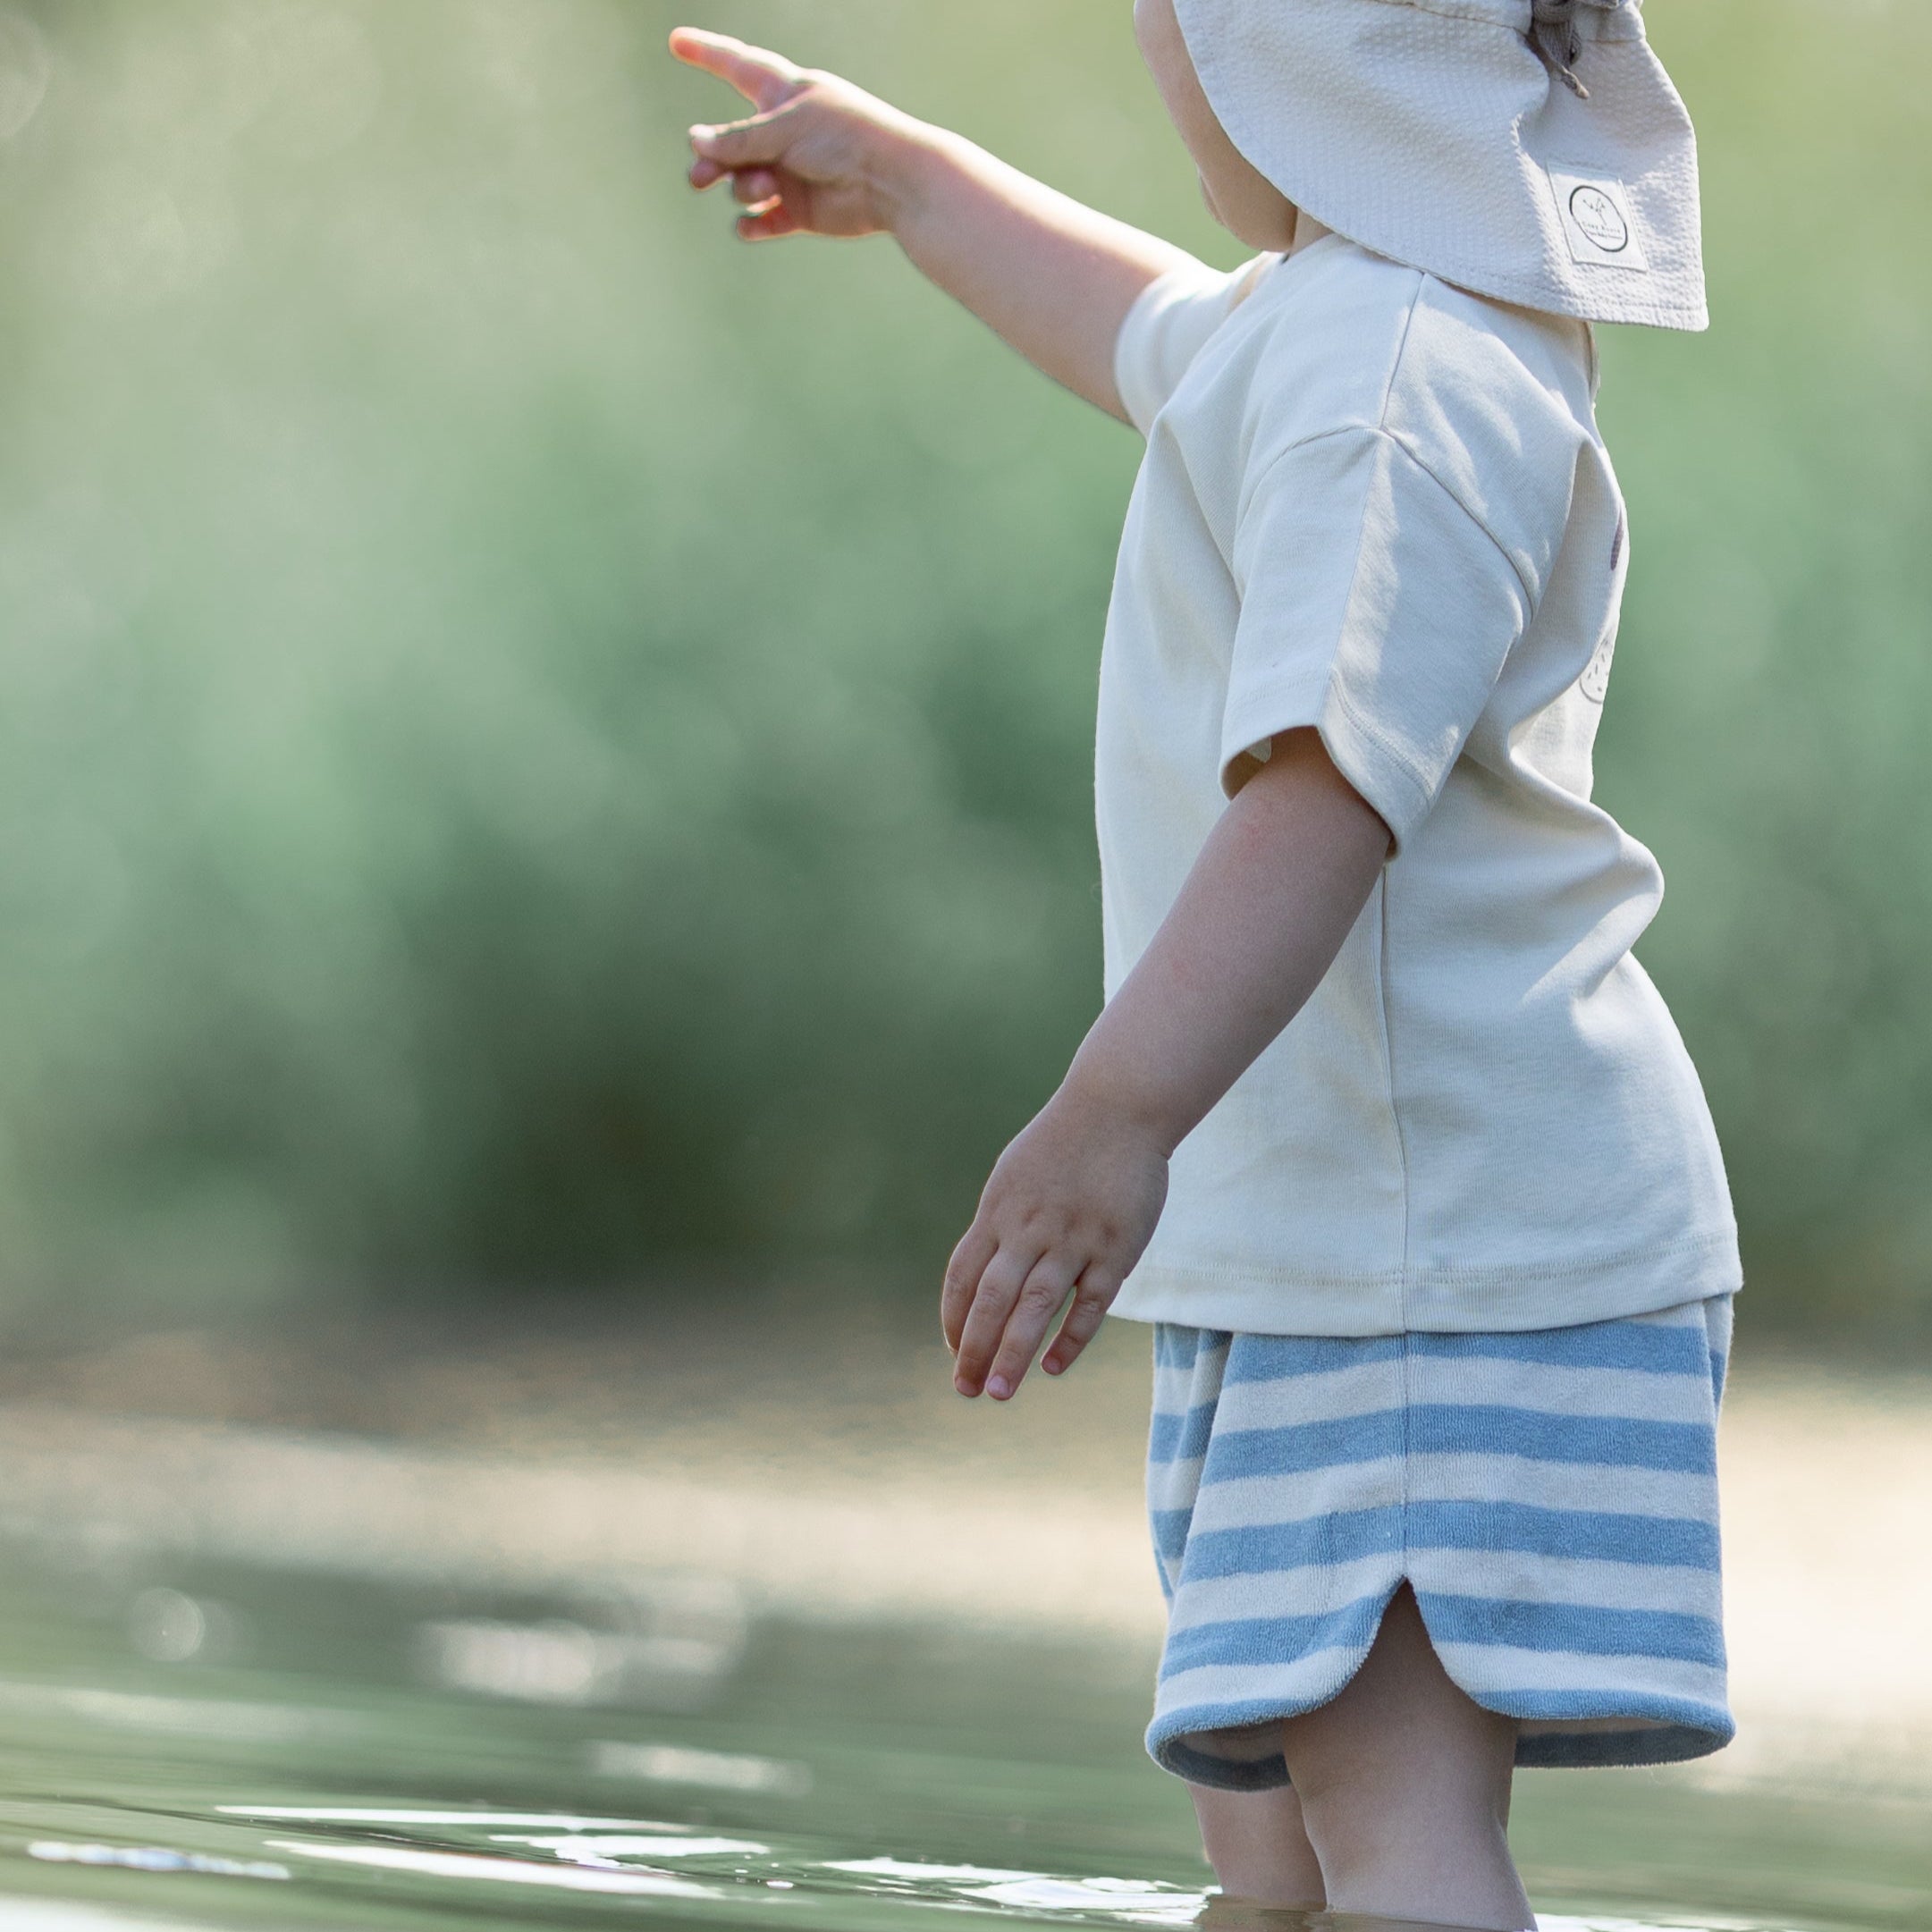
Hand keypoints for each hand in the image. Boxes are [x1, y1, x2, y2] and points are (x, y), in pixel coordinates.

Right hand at [670, 27, 928, 240]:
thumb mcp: (785, 128)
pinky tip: (754, 226)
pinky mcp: (800, 210)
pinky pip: (762, 221)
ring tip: (769, 188)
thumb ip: (738, 139)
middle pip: (728, 144)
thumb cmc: (844, 137)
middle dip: (711, 160)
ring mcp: (789, 173)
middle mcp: (783, 132)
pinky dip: (754, 225)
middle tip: (700, 178)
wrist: (891, 181)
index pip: (737, 66)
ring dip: (745, 188)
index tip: (675, 41)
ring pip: (742, 183)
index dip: (705, 53)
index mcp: (783, 94)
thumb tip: (695, 142)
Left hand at [941, 1088, 1168, 1400]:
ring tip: (999, 1392)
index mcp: (998, 1212)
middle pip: (992, 1299)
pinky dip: (1071, 1338)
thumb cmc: (1063, 1145)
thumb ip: (998, 1225)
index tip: (954, 1351)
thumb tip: (980, 1277)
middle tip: (965, 1389)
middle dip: (974, 1349)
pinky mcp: (1116, 1247)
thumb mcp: (1014, 1177)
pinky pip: (1090, 1303)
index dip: (954, 1319)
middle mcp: (1029, 1228)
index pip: (963, 1277)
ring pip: (1036, 1307)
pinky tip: (1053, 1366)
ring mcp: (1073, 1239)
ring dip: (1014, 1353)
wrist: (1118, 1107)